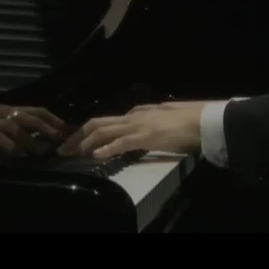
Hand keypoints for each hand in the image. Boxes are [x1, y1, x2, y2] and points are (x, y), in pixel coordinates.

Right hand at [0, 104, 67, 157]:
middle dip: (40, 130)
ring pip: (3, 130)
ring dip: (18, 142)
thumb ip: (15, 130)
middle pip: (22, 118)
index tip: (64, 130)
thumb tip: (39, 142)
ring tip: (29, 154)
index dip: (50, 119)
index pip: (33, 110)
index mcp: (5, 110)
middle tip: (53, 144)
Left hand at [57, 101, 205, 158]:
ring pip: (104, 130)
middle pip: (98, 123)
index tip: (75, 142)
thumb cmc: (189, 122)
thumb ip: (149, 126)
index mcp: (138, 113)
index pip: (106, 121)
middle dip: (77, 136)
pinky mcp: (147, 136)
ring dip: (84, 142)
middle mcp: (134, 116)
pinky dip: (107, 147)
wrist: (205, 120)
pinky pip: (122, 142)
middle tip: (63, 149)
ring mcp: (139, 125)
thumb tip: (140, 133)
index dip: (88, 132)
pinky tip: (96, 155)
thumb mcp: (163, 122)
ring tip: (71, 153)